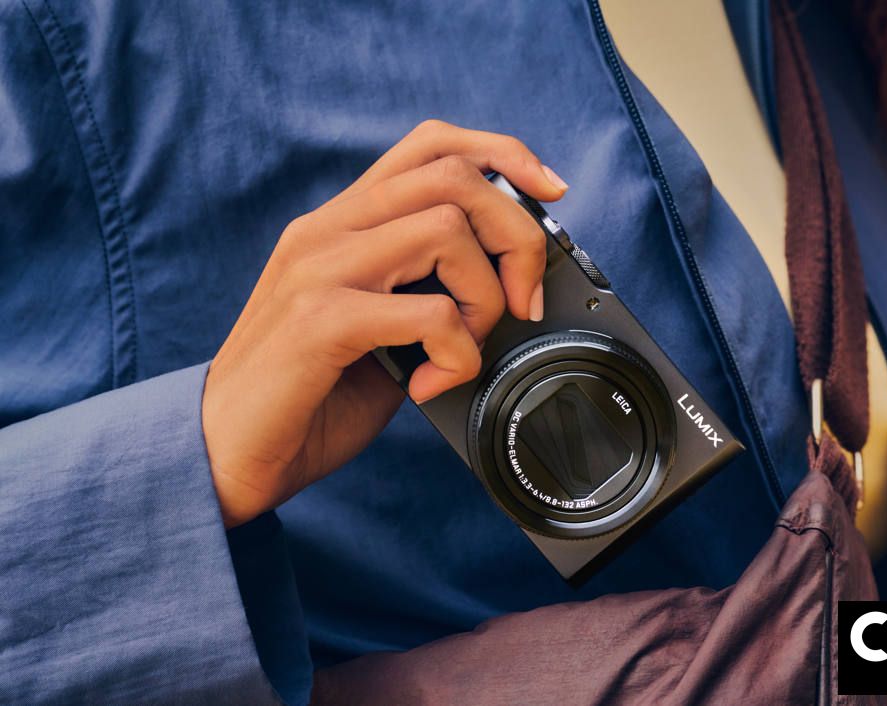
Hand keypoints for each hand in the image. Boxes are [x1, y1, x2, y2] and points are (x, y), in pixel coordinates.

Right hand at [202, 120, 567, 527]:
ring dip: (484, 297)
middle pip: (453, 177)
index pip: (429, 145)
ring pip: (445, 229)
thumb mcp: (376, 328)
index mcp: (342, 223)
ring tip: (464, 347)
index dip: (501, 153)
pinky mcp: (319, 321)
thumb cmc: (307, 396)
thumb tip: (506, 287)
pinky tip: (433, 383)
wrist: (226, 453)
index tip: (549, 190)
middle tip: (521, 301)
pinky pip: (427, 311)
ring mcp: (318, 269)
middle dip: (516, 236)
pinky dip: (456, 353)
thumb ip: (424, 292)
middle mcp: (327, 230)